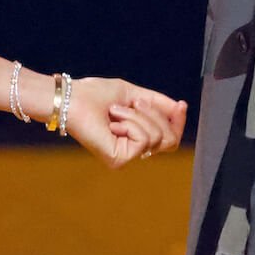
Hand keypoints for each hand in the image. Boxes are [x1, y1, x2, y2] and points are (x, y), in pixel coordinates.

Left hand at [64, 78, 186, 168]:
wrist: (73, 98)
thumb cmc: (96, 94)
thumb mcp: (133, 93)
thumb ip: (157, 103)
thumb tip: (181, 107)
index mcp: (136, 136)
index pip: (169, 138)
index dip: (178, 122)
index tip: (181, 105)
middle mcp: (132, 150)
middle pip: (169, 140)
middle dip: (157, 115)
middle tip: (134, 102)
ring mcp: (126, 157)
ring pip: (157, 137)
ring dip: (138, 116)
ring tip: (115, 111)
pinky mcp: (119, 160)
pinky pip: (143, 140)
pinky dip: (131, 123)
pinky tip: (113, 122)